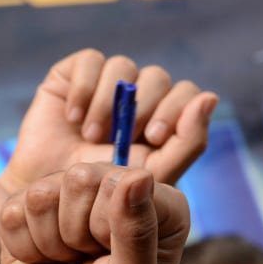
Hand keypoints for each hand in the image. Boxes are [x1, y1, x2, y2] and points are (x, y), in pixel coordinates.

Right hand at [0, 49, 217, 192]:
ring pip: (123, 66)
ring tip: (90, 136)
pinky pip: (90, 60)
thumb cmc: (104, 196)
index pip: (186, 93)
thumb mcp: (154, 175)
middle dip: (142, 107)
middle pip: (158, 77)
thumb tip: (211, 96)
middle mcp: (137, 97)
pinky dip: (84, 88)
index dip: (176, 108)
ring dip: (108, 102)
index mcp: (163, 119)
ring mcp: (105, 83)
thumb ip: (188, 142)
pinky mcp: (73, 76)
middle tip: (119, 138)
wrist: (51, 203)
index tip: (153, 137)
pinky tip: (73, 118)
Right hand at [0, 163, 188, 263]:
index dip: (106, 227)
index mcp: (156, 199)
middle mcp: (112, 184)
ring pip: (41, 194)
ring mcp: (67, 191)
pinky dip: (24, 247)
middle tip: (87, 260)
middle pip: (77, 178)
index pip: (117, 182)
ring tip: (68, 261)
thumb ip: (139, 232)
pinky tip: (44, 260)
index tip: (112, 257)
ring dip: (50, 241)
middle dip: (76, 233)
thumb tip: (140, 176)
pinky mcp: (26, 206)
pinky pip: (11, 212)